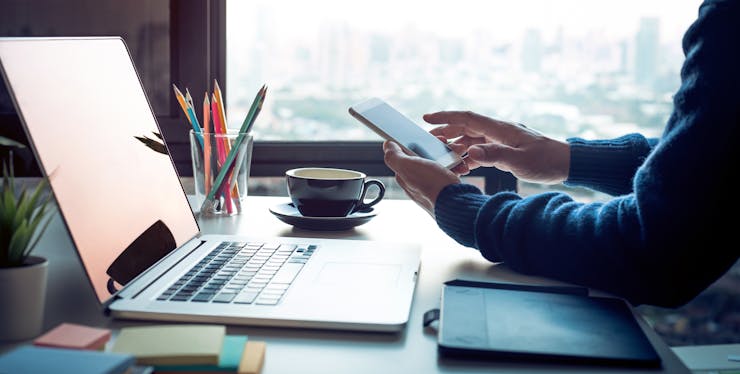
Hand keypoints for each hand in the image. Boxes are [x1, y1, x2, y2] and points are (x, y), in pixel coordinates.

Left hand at [383, 141, 460, 216]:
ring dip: (450, 155)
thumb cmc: (433, 187)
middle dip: (437, 148)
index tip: (427, 137)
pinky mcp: (444, 188)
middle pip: (425, 156)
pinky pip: (451, 172)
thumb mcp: (408, 167)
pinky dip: (457, 167)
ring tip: (459, 153)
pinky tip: (462, 167)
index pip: (406, 152)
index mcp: (405, 174)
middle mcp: (416, 180)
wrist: (457, 205)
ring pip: (440, 162)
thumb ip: (394, 156)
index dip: (416, 141)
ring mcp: (431, 184)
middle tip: (447, 144)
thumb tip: (387, 145)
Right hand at [425, 111, 569, 183]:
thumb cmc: (546, 161)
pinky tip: (463, 165)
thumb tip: (469, 151)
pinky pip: (481, 150)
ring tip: (442, 155)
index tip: (426, 118)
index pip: (467, 118)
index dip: (445, 117)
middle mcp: (498, 131)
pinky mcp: (505, 150)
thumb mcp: (519, 160)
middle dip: (446, 132)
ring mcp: (501, 140)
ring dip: (456, 145)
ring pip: (472, 139)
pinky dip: (470, 156)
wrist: (567, 163)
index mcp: (500, 129)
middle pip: (465, 127)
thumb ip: (493, 155)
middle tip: (428, 140)